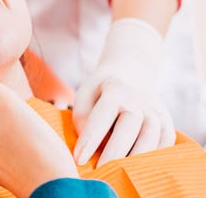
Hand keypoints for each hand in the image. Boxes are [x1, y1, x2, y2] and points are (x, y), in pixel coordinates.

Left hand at [73, 18, 175, 166]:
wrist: (131, 72)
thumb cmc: (100, 90)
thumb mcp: (85, 94)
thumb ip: (82, 118)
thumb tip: (90, 146)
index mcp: (115, 90)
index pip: (102, 117)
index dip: (90, 140)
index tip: (79, 159)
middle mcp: (138, 100)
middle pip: (130, 127)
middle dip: (114, 152)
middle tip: (100, 170)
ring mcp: (156, 110)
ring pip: (152, 136)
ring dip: (136, 157)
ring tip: (120, 172)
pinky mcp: (167, 120)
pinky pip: (166, 142)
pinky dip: (155, 156)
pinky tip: (140, 167)